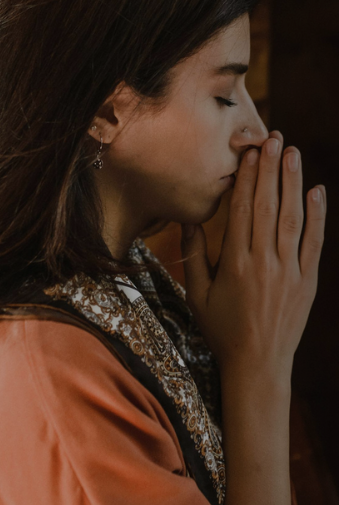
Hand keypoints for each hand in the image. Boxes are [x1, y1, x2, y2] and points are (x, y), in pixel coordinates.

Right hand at [181, 130, 325, 377]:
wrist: (257, 366)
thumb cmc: (221, 329)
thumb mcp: (196, 294)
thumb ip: (192, 254)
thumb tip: (187, 218)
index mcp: (234, 264)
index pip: (241, 210)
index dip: (246, 178)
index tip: (248, 152)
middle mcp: (264, 263)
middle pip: (267, 206)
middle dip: (270, 169)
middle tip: (273, 139)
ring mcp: (290, 272)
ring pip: (292, 218)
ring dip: (293, 183)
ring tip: (292, 153)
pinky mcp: (308, 282)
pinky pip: (314, 243)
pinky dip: (317, 216)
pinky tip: (317, 191)